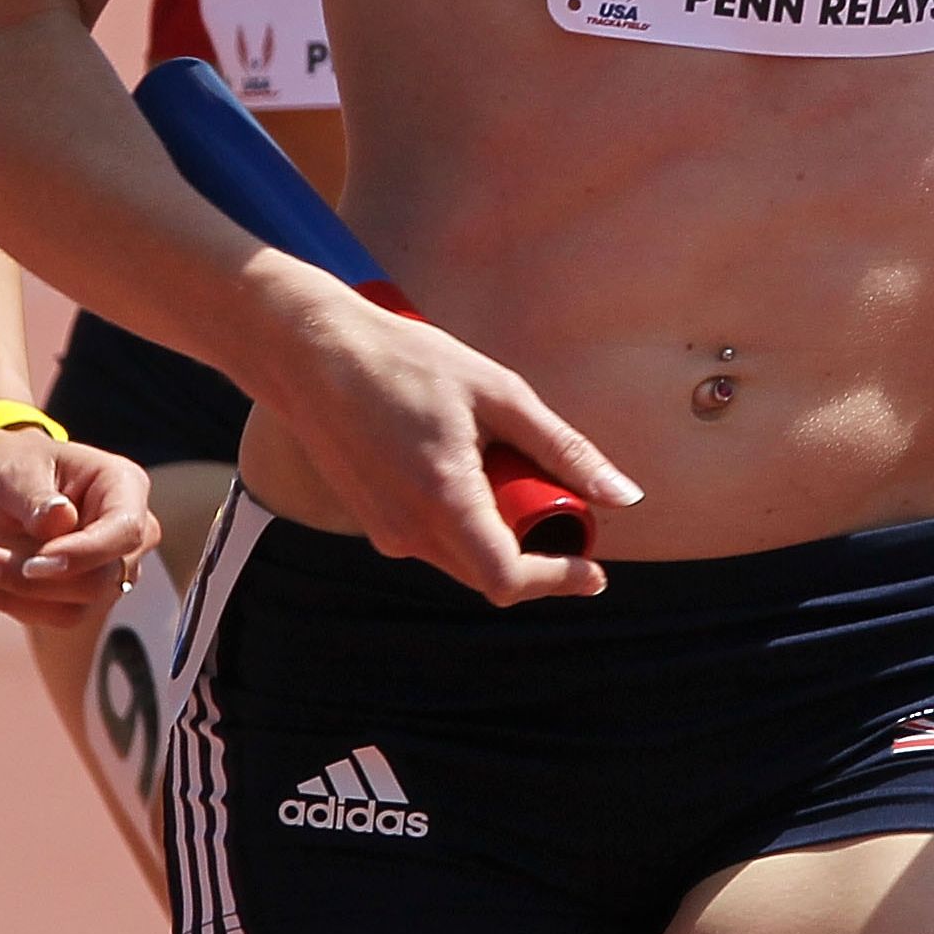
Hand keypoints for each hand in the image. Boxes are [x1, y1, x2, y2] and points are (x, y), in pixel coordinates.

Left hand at [0, 430, 161, 628]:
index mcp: (124, 487)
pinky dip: (3, 599)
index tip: (32, 564)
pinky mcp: (80, 597)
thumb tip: (60, 518)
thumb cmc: (11, 465)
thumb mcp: (15, 470)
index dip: (82, 555)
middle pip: (97, 581)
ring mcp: (107, 570)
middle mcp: (126, 534)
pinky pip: (47, 616)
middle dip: (31, 579)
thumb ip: (36, 496)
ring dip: (10, 592)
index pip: (124, 532)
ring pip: (71, 609)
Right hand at [266, 293, 638, 605]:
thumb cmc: (405, 361)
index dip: (560, 580)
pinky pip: (432, 539)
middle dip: (535, 553)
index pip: (509, 579)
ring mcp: (383, 531)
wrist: (310, 353)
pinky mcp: (371, 521)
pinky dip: (463, 519)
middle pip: (489, 575)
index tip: (593, 570)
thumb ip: (562, 449)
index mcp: (443, 501)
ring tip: (502, 464)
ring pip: (461, 559)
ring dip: (497, 531)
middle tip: (558, 500)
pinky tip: (463, 463)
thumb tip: (623, 496)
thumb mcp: (497, 393)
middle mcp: (408, 531)